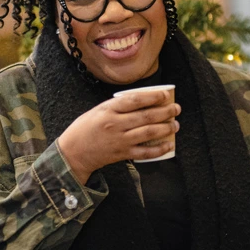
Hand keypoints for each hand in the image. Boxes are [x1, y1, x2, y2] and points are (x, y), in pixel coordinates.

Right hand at [58, 89, 180, 182]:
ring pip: (149, 132)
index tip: (165, 95)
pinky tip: (169, 144)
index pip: (135, 100)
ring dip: (166, 128)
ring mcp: (120, 140)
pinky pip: (145, 152)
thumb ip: (117, 106)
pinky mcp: (122, 154)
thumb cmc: (84, 129)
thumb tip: (141, 101)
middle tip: (176, 108)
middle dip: (165, 111)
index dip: (153, 97)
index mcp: (108, 110)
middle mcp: (115, 124)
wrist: (73, 152)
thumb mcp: (98, 110)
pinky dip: (159, 149)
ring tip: (175, 124)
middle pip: (146, 116)